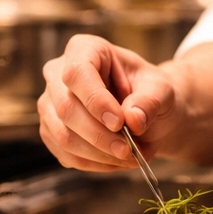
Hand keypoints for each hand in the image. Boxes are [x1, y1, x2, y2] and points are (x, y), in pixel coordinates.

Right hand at [39, 35, 181, 170]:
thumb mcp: (161, 89)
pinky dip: (94, 164)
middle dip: (99, 135)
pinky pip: (66, 154)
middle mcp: (58, 74)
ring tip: (130, 157)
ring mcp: (50, 104)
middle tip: (128, 150)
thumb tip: (133, 119)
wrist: (148, 112)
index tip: (120, 123)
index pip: (77, 73)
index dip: (95, 100)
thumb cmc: (151, 92)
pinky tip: (117, 162)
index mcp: (84, 49)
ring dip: (99, 154)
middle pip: (66, 108)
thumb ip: (150, 101)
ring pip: (63, 136)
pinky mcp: (52, 132)